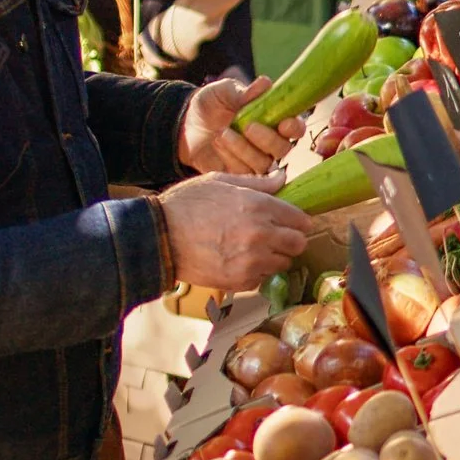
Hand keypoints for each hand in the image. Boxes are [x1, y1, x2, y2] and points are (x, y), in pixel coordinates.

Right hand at [158, 172, 314, 290]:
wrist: (157, 237)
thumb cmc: (186, 204)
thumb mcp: (220, 182)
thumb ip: (257, 183)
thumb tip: (283, 178)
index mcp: (259, 207)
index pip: (301, 220)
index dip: (298, 221)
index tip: (290, 222)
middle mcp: (261, 235)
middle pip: (299, 244)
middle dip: (291, 240)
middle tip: (276, 237)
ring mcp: (252, 261)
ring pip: (283, 264)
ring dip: (274, 257)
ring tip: (253, 249)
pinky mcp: (240, 281)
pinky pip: (262, 278)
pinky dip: (255, 272)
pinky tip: (238, 261)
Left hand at [180, 77, 305, 175]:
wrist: (185, 124)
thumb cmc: (211, 104)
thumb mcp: (224, 92)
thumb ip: (244, 92)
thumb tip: (265, 83)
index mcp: (274, 120)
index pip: (295, 128)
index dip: (294, 128)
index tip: (283, 123)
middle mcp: (270, 143)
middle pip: (283, 149)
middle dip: (267, 139)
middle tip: (247, 126)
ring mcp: (255, 161)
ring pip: (263, 163)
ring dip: (243, 148)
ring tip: (223, 133)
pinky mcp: (240, 175)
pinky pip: (244, 174)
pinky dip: (231, 158)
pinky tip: (218, 143)